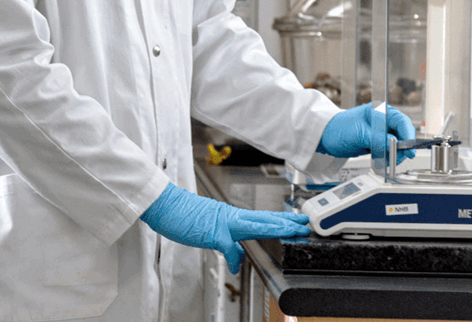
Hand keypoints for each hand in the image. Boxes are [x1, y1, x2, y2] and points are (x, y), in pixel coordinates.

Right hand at [140, 183, 309, 273]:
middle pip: (265, 219)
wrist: (165, 204)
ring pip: (255, 225)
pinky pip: (228, 247)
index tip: (297, 220)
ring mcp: (223, 223)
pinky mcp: (212, 232)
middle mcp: (231, 216)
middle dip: (287, 222)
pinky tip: (237, 266)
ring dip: (276, 227)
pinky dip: (234, 257)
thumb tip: (236, 258)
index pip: (262, 217)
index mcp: (231, 216)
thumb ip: (226, 243)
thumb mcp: (209, 229)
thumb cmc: (183, 214)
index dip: (281, 219)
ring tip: (293, 230)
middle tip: (305, 223)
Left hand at [316, 103, 416, 162]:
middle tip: (397, 158)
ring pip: (396, 143)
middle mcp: (381, 120)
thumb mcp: (359, 134)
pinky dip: (388, 156)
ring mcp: (378, 131)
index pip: (401, 121)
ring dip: (395, 153)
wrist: (323, 137)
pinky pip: (387, 149)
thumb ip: (378, 139)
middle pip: (401, 133)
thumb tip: (394, 144)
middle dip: (401, 147)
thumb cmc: (337, 128)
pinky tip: (384, 161)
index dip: (408, 135)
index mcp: (379, 111)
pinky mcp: (374, 141)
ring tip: (389, 161)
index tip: (408, 148)